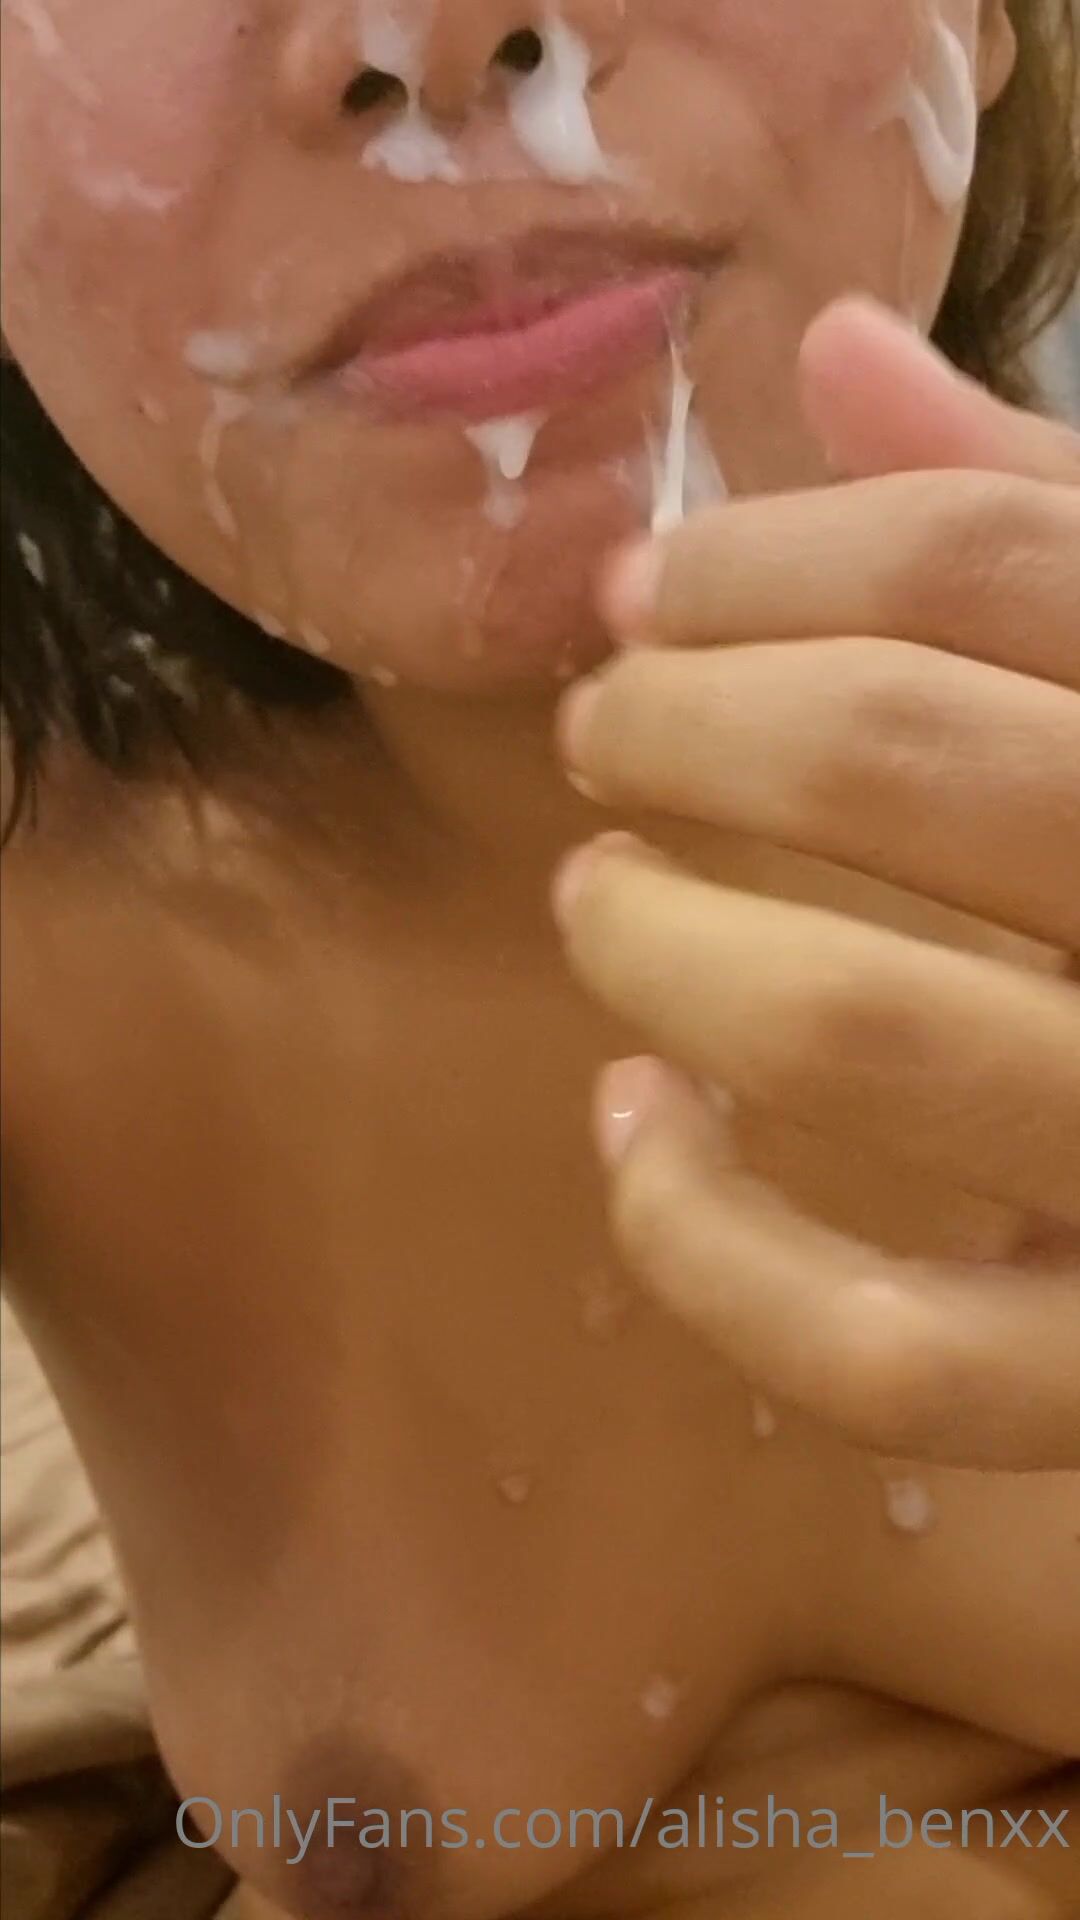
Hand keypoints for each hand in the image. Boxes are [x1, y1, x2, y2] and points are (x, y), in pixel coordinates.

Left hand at [551, 296, 1079, 1471]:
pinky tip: (631, 1126)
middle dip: (688, 716)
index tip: (640, 590)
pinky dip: (699, 1241)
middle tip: (596, 727)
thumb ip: (1046, 519)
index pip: (994, 560)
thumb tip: (841, 343)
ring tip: (592, 895)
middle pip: (905, 752)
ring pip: (862, 1033)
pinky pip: (877, 1352)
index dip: (769, 554)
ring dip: (664, 944)